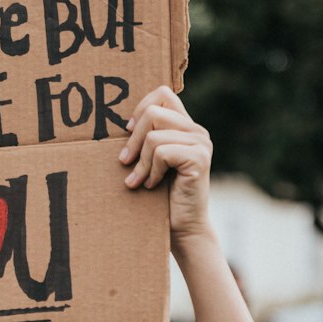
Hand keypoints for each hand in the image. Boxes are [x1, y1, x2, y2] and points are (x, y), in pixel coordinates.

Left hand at [119, 87, 213, 245]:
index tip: (127, 132)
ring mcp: (201, 144)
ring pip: (154, 135)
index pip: (163, 94)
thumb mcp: (151, 160)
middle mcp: (197, 131)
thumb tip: (121, 123)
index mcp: (186, 126)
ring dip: (140, 161)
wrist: (183, 227)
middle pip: (153, 111)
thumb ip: (146, 137)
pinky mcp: (199, 159)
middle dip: (133, 139)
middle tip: (125, 162)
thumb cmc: (161, 196)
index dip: (140, 108)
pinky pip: (162, 152)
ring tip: (137, 180)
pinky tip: (152, 185)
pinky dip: (151, 171)